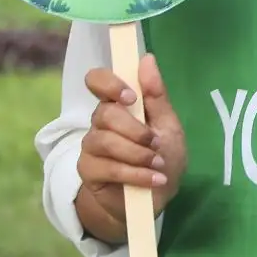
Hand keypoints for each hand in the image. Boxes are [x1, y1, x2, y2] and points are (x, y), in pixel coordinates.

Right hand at [76, 53, 187, 233]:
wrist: (156, 198)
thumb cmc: (163, 155)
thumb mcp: (168, 125)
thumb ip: (157, 95)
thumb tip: (147, 57)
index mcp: (119, 105)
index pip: (97, 80)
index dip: (109, 84)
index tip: (130, 97)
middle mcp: (100, 122)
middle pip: (104, 113)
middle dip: (135, 130)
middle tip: (156, 143)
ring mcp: (91, 146)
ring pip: (104, 141)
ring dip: (137, 154)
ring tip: (158, 165)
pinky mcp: (88, 171)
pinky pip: (106, 167)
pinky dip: (134, 173)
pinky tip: (153, 179)